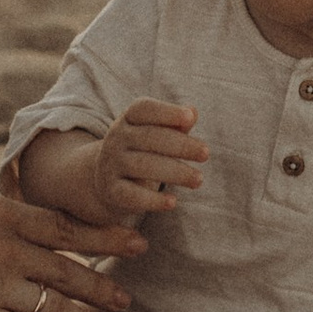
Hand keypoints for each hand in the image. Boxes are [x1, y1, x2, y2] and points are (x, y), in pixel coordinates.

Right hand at [85, 100, 209, 224]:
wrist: (107, 179)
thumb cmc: (143, 150)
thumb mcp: (156, 133)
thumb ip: (175, 123)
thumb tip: (193, 112)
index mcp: (128, 119)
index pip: (144, 109)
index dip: (167, 112)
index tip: (190, 118)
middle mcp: (116, 138)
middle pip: (149, 137)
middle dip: (180, 145)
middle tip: (206, 154)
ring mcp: (111, 165)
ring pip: (144, 166)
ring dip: (175, 172)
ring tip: (198, 179)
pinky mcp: (111, 191)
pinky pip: (132, 196)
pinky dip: (153, 200)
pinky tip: (173, 202)